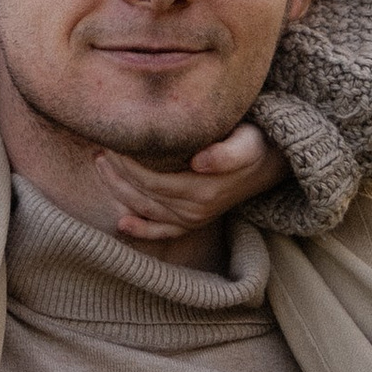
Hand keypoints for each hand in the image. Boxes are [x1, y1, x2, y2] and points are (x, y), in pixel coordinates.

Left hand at [89, 120, 285, 243]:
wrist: (270, 164)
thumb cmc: (254, 144)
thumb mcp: (247, 143)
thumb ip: (228, 153)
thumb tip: (201, 161)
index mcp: (201, 191)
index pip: (150, 178)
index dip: (126, 163)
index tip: (112, 140)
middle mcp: (194, 210)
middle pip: (142, 193)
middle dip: (117, 171)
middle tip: (101, 147)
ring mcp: (192, 219)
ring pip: (144, 209)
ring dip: (118, 190)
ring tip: (101, 164)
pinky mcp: (192, 222)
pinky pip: (163, 232)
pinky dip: (141, 230)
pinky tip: (121, 224)